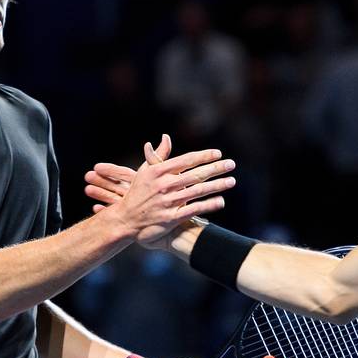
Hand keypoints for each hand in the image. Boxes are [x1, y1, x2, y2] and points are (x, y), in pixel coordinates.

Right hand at [89, 135, 232, 246]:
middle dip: (215, 168)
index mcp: (158, 172)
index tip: (218, 153)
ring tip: (231, 181)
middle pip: (195, 174)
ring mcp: (168, 202)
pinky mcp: (170, 218)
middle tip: (231, 164)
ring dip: (216, 185)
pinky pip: (193, 210)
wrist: (125, 220)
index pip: (186, 160)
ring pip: (197, 191)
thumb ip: (158, 155)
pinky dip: (208, 205)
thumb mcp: (144, 172)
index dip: (203, 156)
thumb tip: (166, 137)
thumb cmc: (137, 193)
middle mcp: (164, 185)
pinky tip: (221, 201)